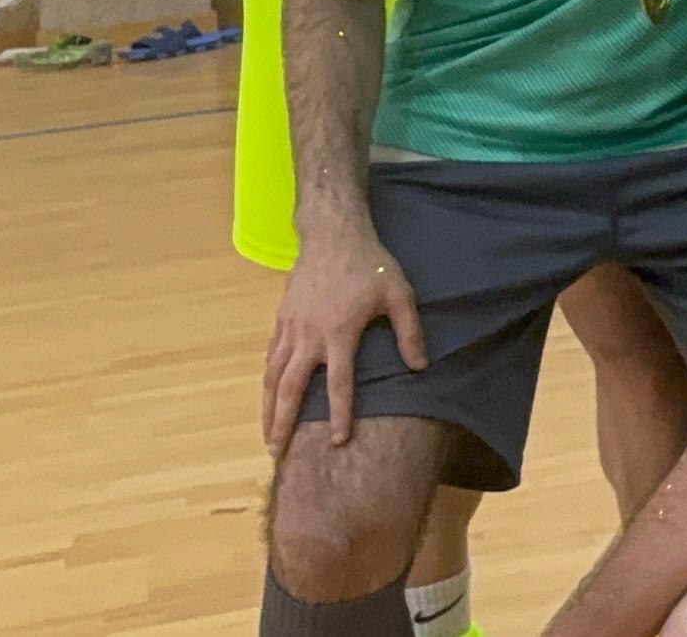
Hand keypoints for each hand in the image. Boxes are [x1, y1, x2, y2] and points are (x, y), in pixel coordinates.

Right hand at [263, 228, 424, 452]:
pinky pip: (270, 357)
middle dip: (283, 422)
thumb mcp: (399, 295)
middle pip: (291, 387)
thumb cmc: (371, 265)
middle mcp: (309, 335)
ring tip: (267, 435)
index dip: (338, 413)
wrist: (333, 235)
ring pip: (273, 376)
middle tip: (277, 452)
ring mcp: (290, 328)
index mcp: (339, 333)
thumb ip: (409, 332)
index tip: (337, 440)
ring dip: (267, 407)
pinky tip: (267, 396)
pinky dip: (266, 381)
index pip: (338, 383)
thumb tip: (419, 367)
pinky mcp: (281, 319)